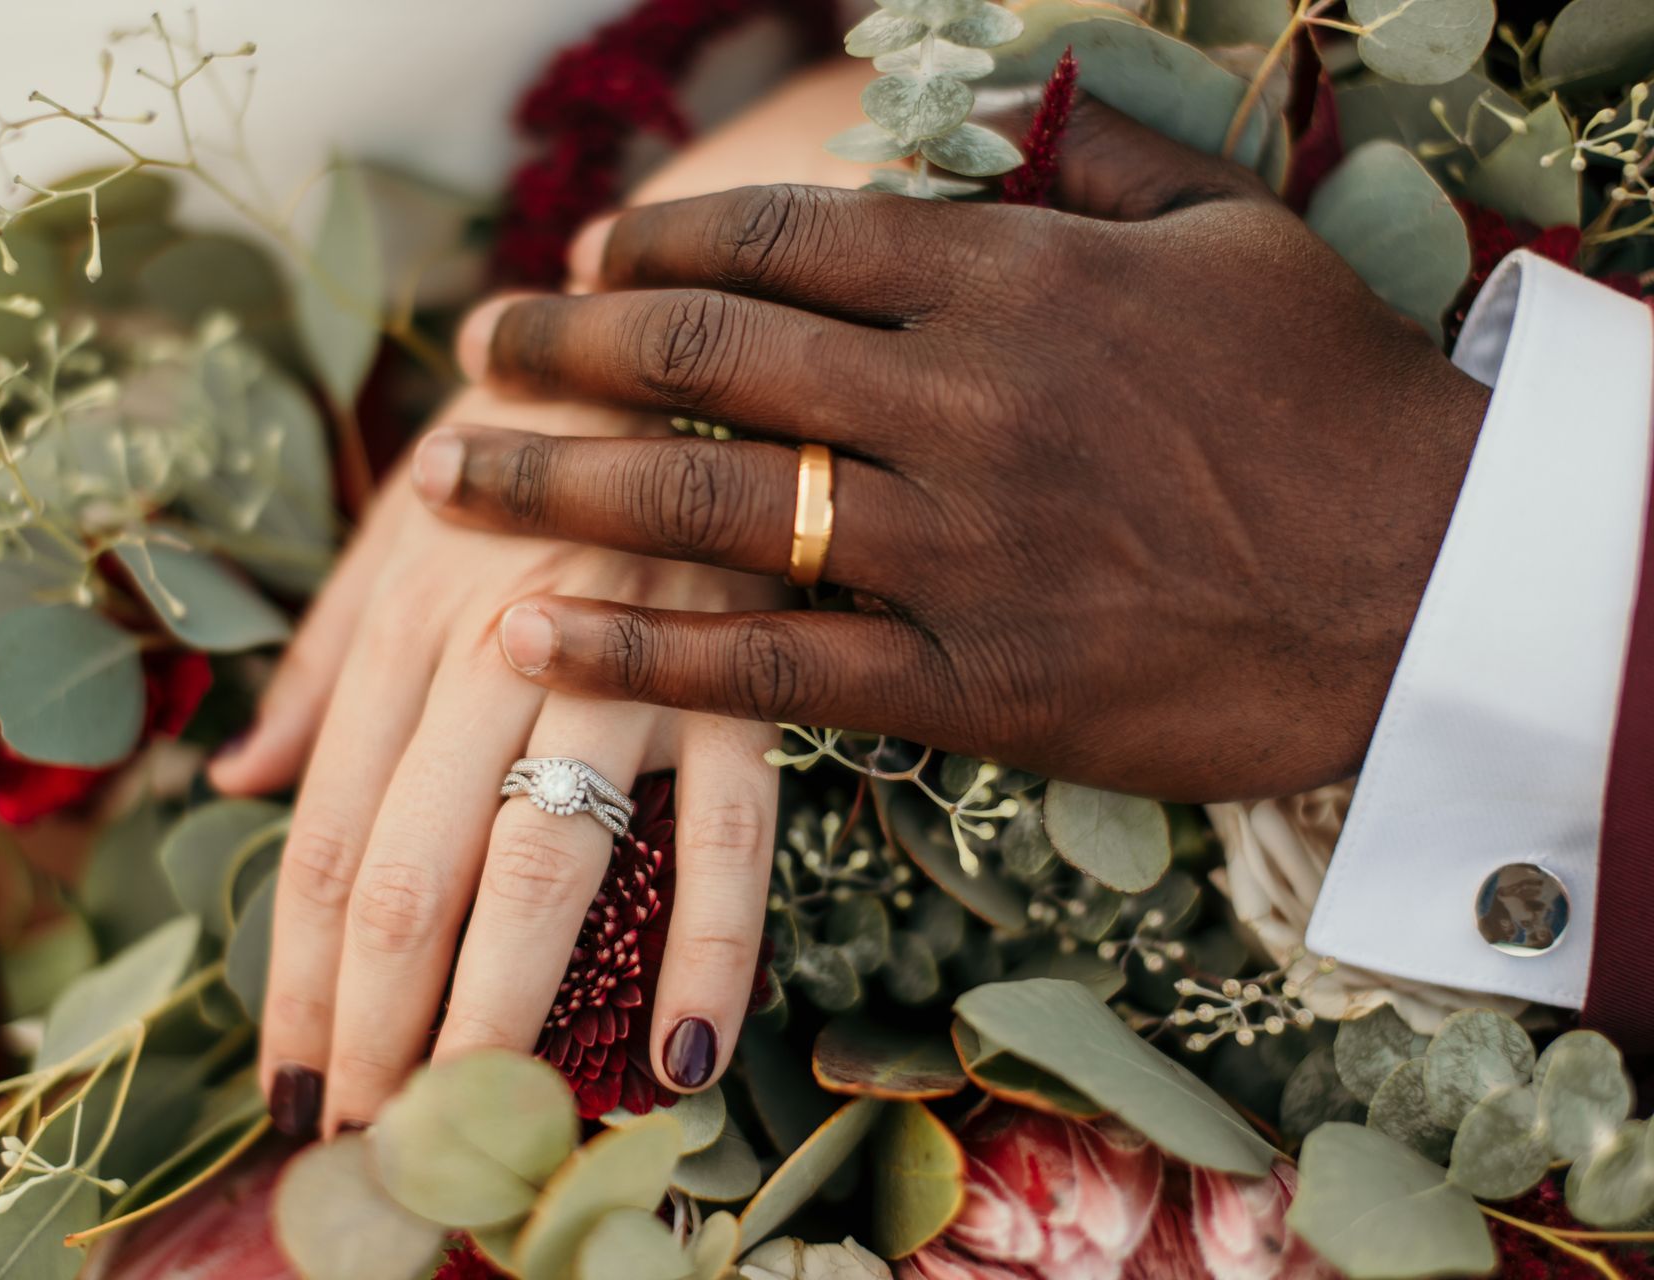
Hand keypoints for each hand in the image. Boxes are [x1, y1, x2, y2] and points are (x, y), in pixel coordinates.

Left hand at [211, 389, 785, 1133]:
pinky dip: (710, 949)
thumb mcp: (402, 524)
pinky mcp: (744, 666)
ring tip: (478, 1128)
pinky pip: (729, 831)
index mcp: (407, 623)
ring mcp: (628, 655)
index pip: (324, 838)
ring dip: (502, 1009)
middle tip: (370, 1142)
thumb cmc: (528, 439)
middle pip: (410, 872)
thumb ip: (321, 661)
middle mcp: (498, 648)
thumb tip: (231, 787)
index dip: (295, 978)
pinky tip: (680, 1057)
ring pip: (546, 862)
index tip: (287, 1084)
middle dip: (377, 1025)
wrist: (685, 332)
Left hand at [416, 97, 1493, 802]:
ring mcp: (952, 546)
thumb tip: (989, 96)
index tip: (585, 260)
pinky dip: (638, 651)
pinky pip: (767, 666)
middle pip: (702, 355)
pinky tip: (528, 635)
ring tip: (446, 480)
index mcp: (1010, 277)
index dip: (656, 244)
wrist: (1436, 586)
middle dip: (561, 346)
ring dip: (552, 482)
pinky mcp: (968, 682)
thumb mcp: (1229, 234)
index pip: (779, 237)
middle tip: (477, 348)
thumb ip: (1093, 155)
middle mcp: (955, 400)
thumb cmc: (1336, 402)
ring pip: (705, 501)